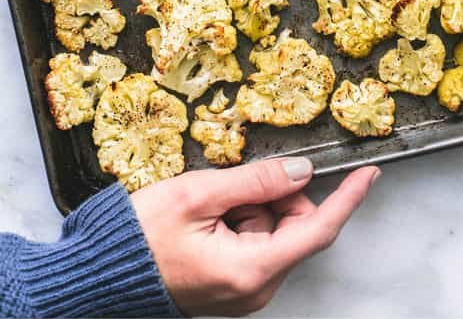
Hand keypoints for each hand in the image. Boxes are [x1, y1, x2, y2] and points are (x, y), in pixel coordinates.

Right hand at [131, 157, 378, 315]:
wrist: (94, 278)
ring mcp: (244, 290)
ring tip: (210, 208)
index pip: (320, 229)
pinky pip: (255, 243)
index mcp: (252, 270)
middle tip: (233, 189)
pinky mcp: (233, 285)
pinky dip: (241, 222)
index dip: (348, 198)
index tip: (369, 173)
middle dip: (275, 198)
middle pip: (295, 226)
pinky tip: (208, 220)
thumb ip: (256, 181)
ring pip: (275, 232)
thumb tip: (301, 171)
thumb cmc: (137, 240)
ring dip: (253, 209)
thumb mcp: (198, 195)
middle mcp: (255, 287)